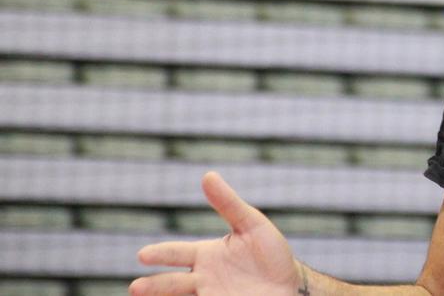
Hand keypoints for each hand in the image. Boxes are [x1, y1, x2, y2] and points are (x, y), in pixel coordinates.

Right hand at [130, 171, 301, 295]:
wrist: (291, 285)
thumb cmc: (270, 253)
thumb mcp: (251, 225)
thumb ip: (228, 204)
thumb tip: (208, 175)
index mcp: (206, 255)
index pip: (177, 254)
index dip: (161, 254)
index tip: (143, 255)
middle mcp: (203, 278)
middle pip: (172, 283)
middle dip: (154, 286)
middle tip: (136, 288)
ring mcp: (210, 295)